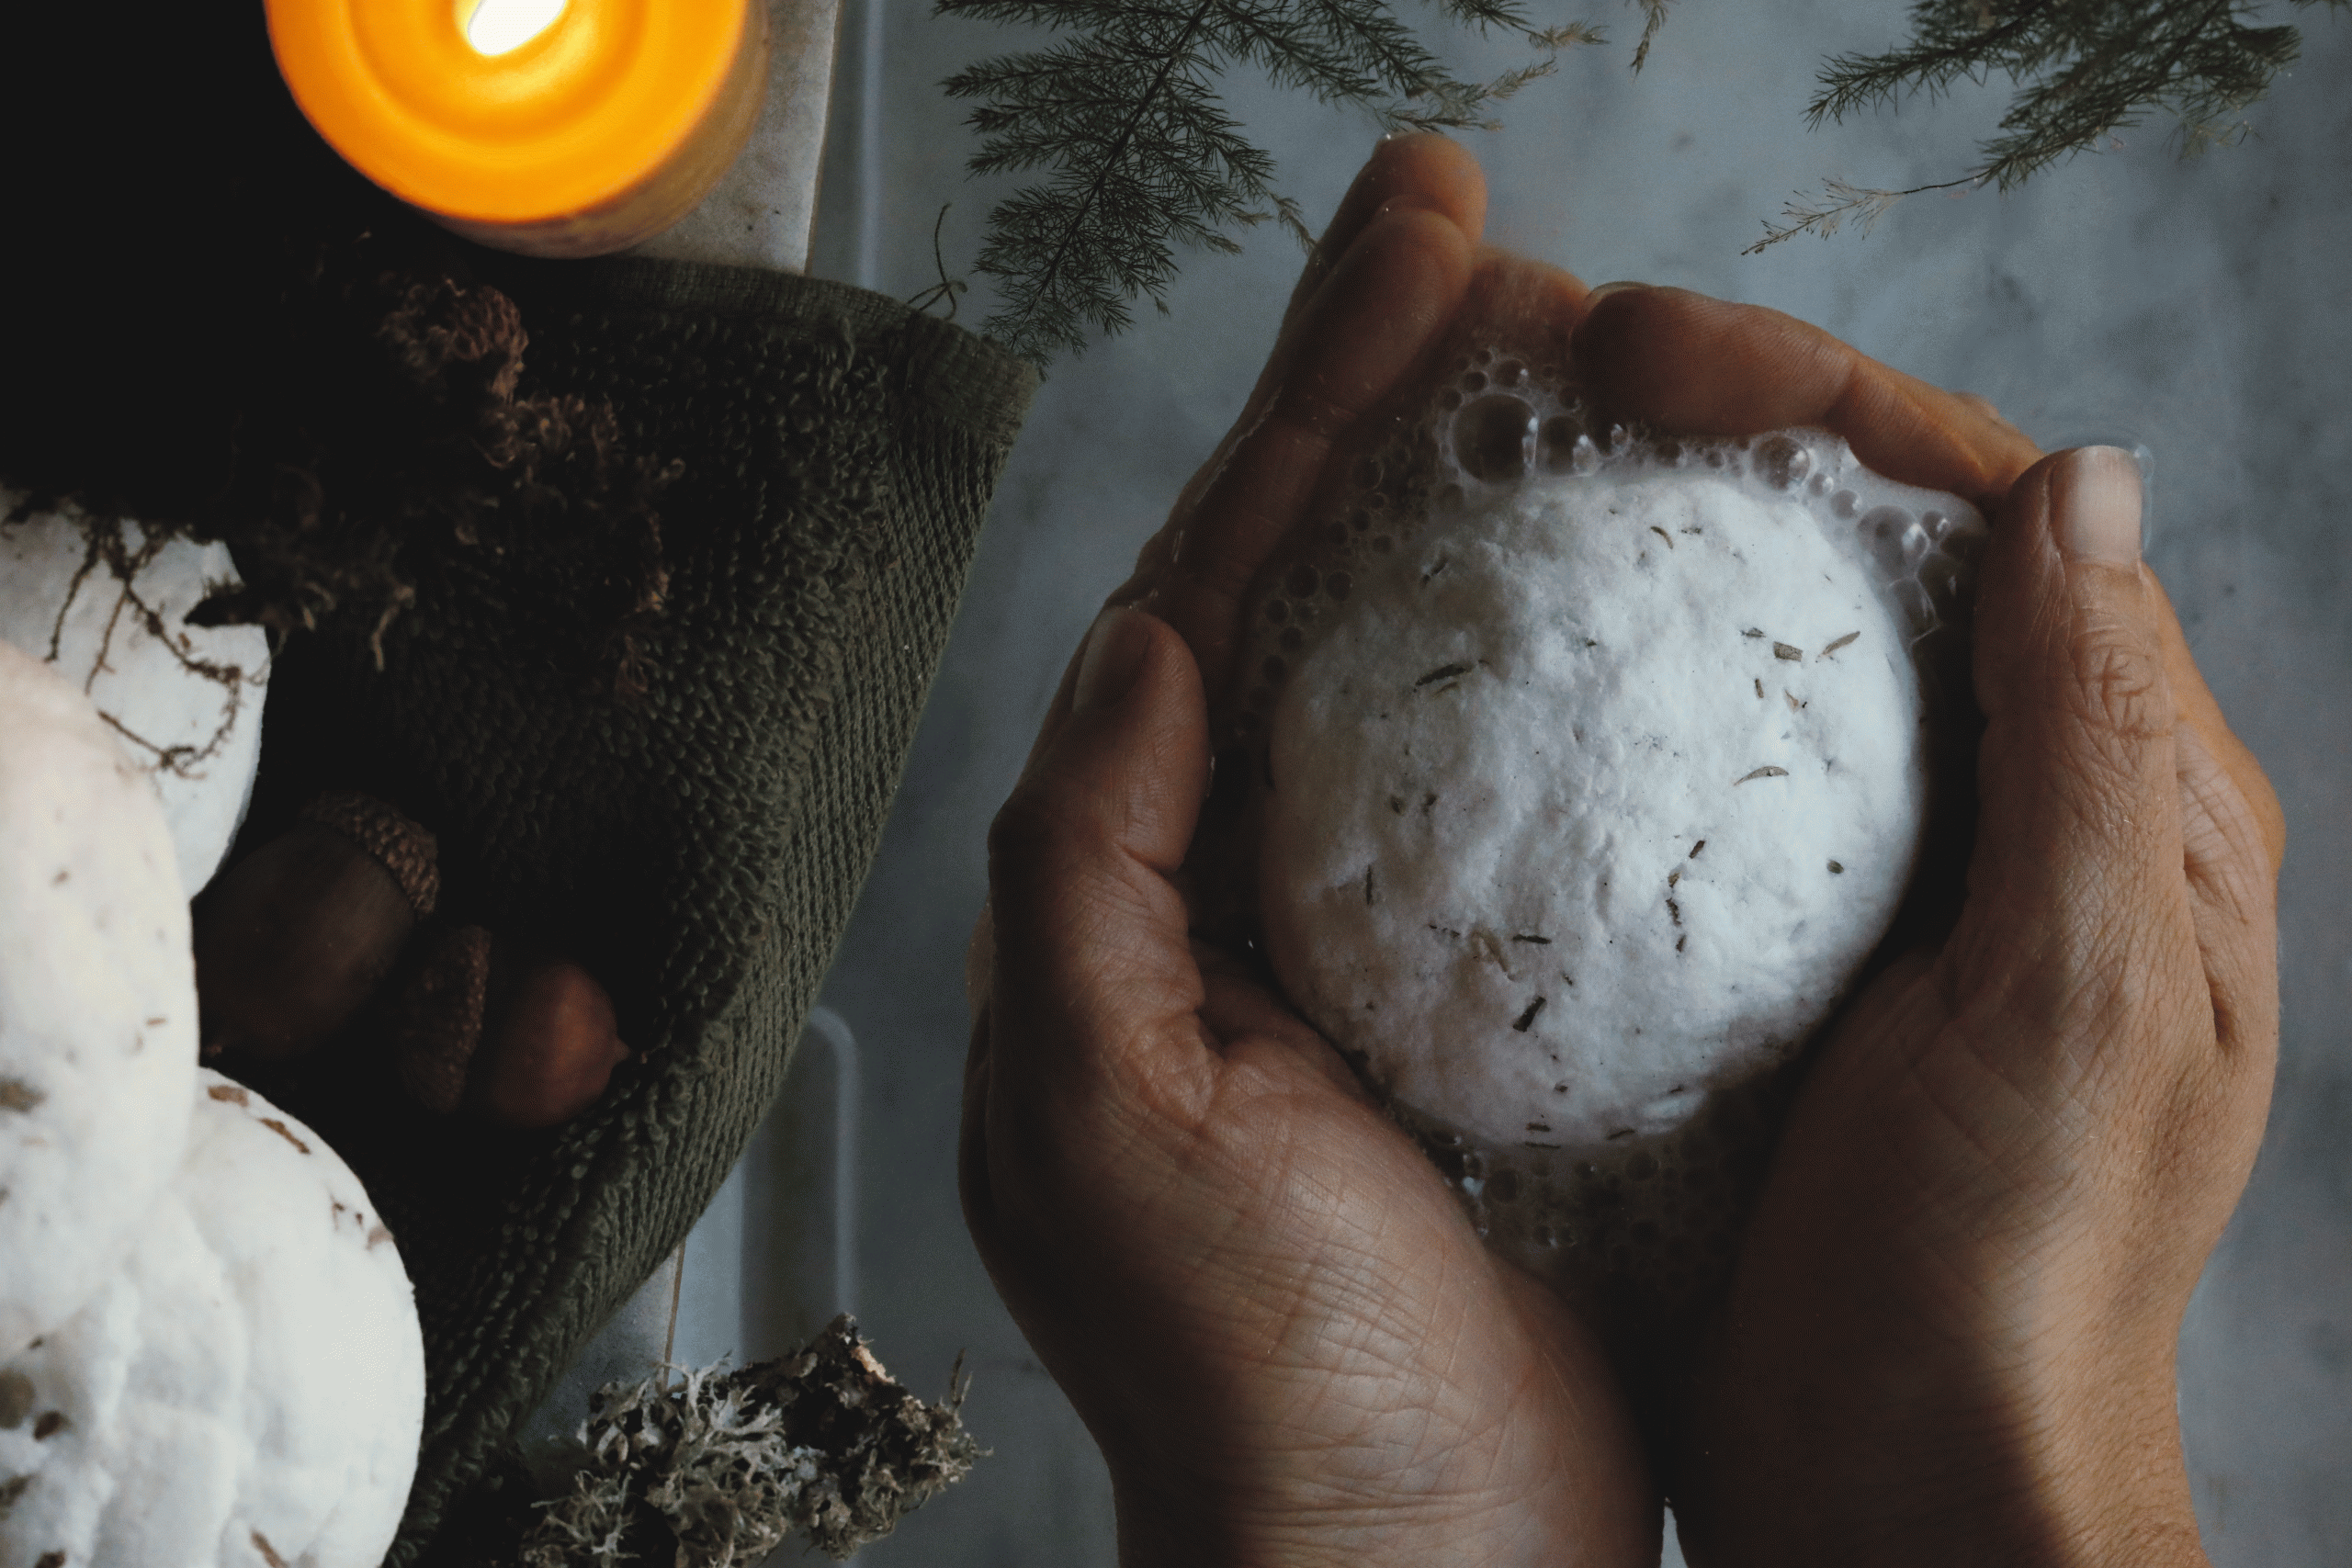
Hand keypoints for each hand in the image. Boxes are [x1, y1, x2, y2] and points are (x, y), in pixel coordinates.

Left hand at [960, 139, 1657, 1566]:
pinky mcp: (1493, 985)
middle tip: (1465, 222)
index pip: (1217, 592)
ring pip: (1414, 654)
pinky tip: (1619, 564)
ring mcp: (1372, 924)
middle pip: (1309, 583)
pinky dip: (1558, 652)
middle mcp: (1237, 882)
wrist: (1414, 1563)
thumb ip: (1091, 875)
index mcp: (1134, 890)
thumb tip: (1145, 640)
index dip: (1307, 409)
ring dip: (1465, 487)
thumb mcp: (1113, 1130)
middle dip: (1376, 394)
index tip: (1411, 250)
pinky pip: (1518, 775)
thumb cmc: (1264, 1388)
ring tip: (1551, 333)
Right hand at [1572, 289, 2283, 1566]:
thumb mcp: (2083, 997)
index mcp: (2127, 798)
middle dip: (1728, 435)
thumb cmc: (2014, 1276)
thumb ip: (2092, 742)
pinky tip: (1503, 696)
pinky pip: (1691, 786)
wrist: (1909, 1489)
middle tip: (1557, 382)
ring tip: (1510, 488)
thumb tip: (2079, 483)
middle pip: (1878, 555)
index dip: (1831, 400)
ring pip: (1774, 657)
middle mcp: (2018, 815)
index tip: (1651, 360)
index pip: (2001, 518)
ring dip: (1656, 553)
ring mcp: (1887, 888)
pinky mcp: (1776, 964)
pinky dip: (1608, 711)